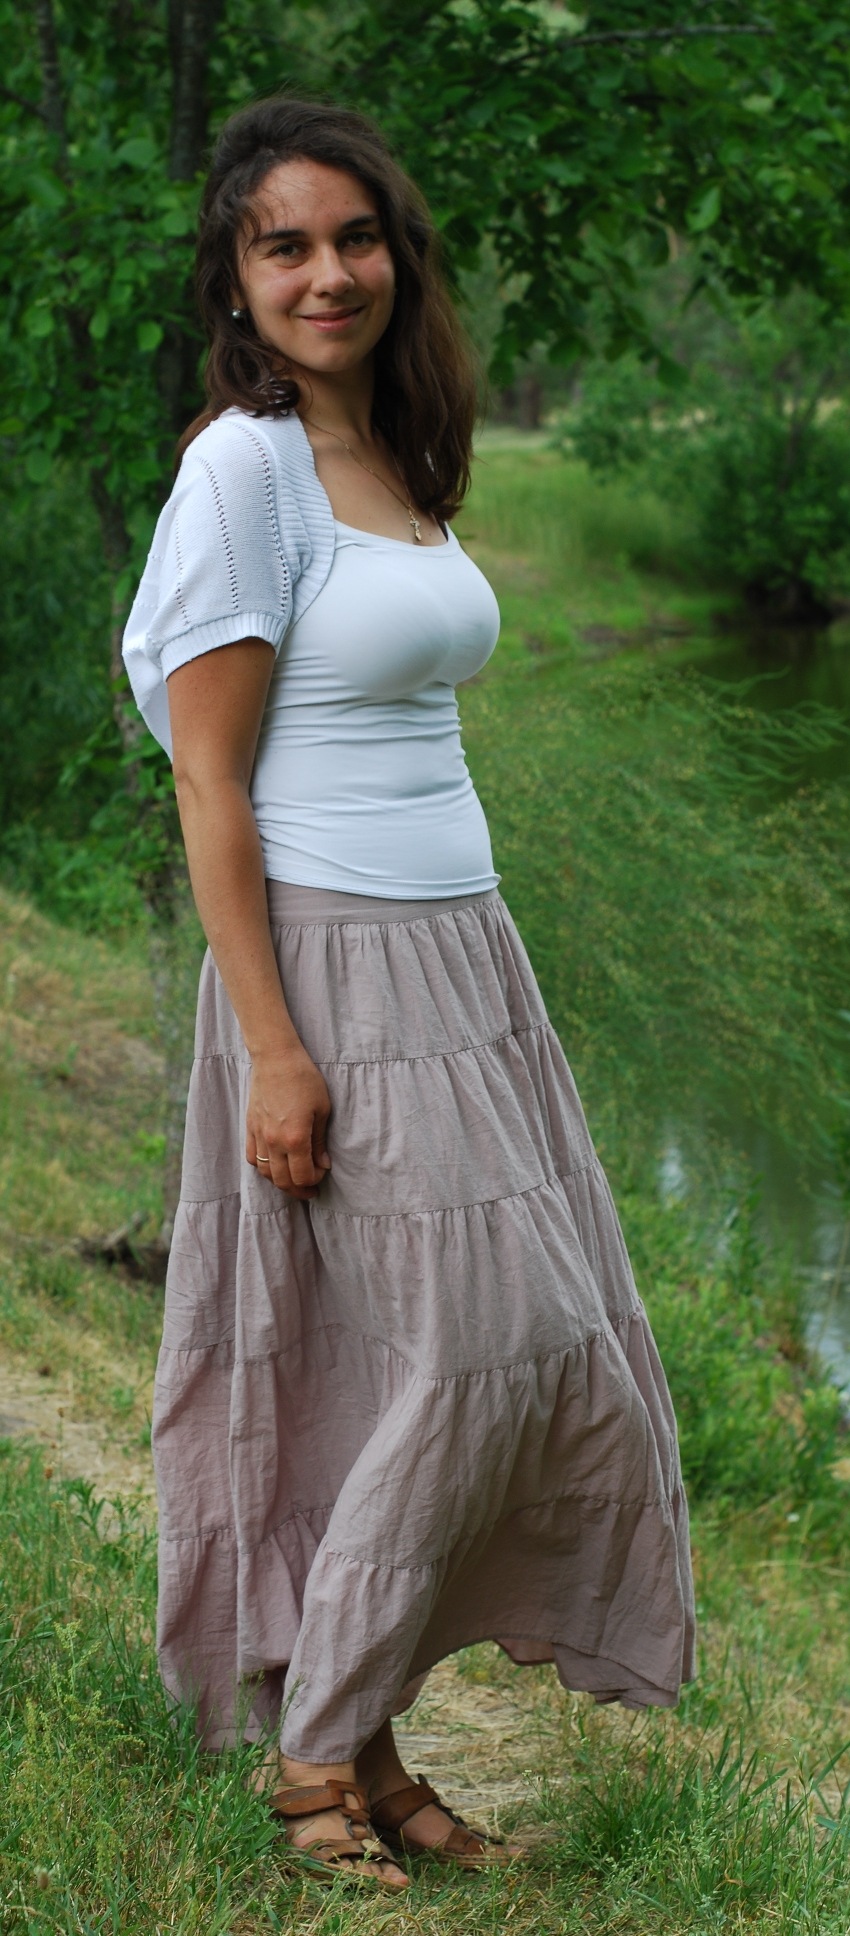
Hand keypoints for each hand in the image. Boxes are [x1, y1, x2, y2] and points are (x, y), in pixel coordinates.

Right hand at [246, 1043, 331, 1199]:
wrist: (276, 1059)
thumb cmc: (304, 1079)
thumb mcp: (322, 1109)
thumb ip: (320, 1141)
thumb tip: (323, 1164)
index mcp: (295, 1139)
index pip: (303, 1175)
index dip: (315, 1181)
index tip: (323, 1173)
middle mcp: (274, 1142)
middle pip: (283, 1180)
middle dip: (299, 1189)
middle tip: (311, 1190)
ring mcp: (259, 1136)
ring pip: (266, 1173)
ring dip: (280, 1181)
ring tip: (293, 1180)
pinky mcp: (250, 1127)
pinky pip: (252, 1158)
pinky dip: (263, 1168)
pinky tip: (274, 1165)